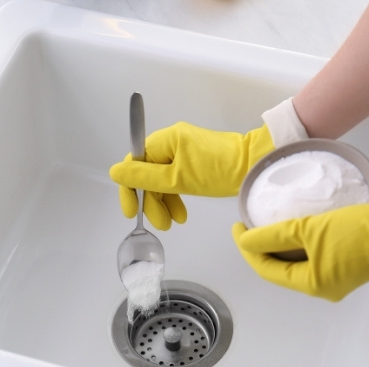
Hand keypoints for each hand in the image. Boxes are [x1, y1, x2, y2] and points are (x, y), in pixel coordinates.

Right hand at [110, 122, 273, 229]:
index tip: (131, 212)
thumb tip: (115, 171)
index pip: (134, 163)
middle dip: (151, 201)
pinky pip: (175, 179)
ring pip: (161, 179)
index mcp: (164, 140)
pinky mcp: (194, 161)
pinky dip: (175, 196)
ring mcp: (183, 150)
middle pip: (148, 174)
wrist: (253, 166)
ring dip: (164, 202)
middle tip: (161, 224)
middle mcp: (170, 141)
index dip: (129, 189)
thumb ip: (144, 177)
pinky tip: (181, 213)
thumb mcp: (177, 179)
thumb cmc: (218, 170)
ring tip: (173, 223)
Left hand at [231, 192, 368, 300]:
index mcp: (313, 284)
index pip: (267, 270)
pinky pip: (314, 253)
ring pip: (298, 261)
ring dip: (281, 244)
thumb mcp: (309, 230)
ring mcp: (338, 274)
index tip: (238, 227)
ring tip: (267, 222)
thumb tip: (246, 240)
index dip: (248, 249)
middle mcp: (324, 285)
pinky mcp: (349, 260)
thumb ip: (273, 235)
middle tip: (248, 225)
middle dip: (262, 248)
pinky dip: (301, 242)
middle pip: (281, 268)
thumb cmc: (361, 232)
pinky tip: (296, 223)